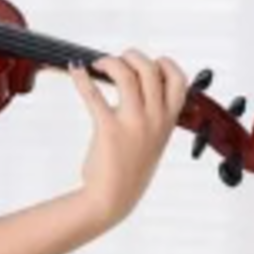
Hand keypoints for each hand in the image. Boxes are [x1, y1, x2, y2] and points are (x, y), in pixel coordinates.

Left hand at [70, 50, 188, 228]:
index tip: (148, 62)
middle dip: (132, 56)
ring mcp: (133, 123)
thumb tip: (135, 89)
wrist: (113, 198)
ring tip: (96, 64)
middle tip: (117, 60)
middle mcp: (155, 119)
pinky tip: (75, 70)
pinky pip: (94, 94)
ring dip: (109, 62)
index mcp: (168, 122)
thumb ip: (151, 117)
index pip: (179, 80)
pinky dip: (81, 77)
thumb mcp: (153, 142)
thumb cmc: (129, 170)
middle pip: (151, 69)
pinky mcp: (109, 128)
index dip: (164, 64)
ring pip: (126, 75)